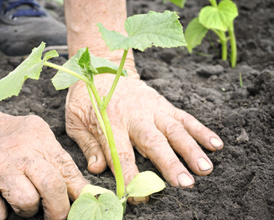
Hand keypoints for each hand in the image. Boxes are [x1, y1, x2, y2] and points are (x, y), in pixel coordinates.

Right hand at [0, 104, 87, 219]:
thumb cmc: (0, 135)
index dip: (80, 192)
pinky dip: (0, 216)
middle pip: (52, 187)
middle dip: (58, 210)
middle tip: (57, 216)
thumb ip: (54, 160)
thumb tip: (80, 190)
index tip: (84, 205)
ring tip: (18, 200)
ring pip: (27, 203)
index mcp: (39, 138)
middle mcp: (21, 152)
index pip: (67, 168)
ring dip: (26, 211)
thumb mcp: (32, 136)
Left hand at [65, 70, 222, 199]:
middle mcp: (134, 116)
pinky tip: (216, 145)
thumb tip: (97, 169)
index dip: (130, 176)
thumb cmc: (87, 98)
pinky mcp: (163, 104)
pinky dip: (201, 130)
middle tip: (184, 183)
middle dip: (170, 164)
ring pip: (174, 130)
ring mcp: (152, 109)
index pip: (121, 154)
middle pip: (153, 142)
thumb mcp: (75, 121)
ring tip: (205, 169)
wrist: (102, 69)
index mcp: (110, 122)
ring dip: (191, 150)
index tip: (138, 195)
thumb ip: (88, 146)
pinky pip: (184, 117)